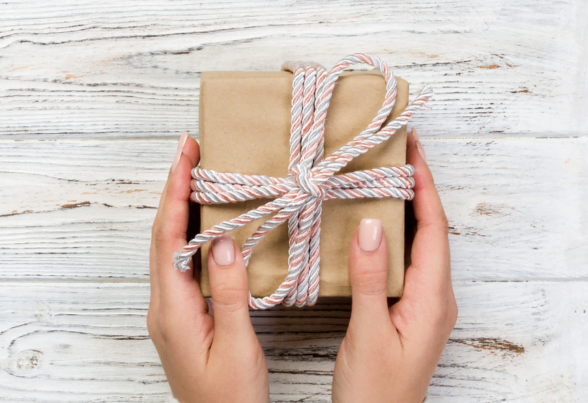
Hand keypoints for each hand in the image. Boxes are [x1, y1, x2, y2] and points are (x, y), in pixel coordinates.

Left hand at [147, 132, 269, 402]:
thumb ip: (229, 294)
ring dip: (179, 210)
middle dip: (174, 190)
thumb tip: (224, 242)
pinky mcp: (180, 319)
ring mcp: (169, 313)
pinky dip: (188, 235)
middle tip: (191, 150)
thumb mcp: (237, 346)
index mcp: (172, 310)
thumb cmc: (229, 399)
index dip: (175, 192)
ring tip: (197, 175)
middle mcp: (163, 307)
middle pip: (162, 236)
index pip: (168, 238)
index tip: (185, 155)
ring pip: (168, 248)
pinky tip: (205, 225)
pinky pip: (178, 264)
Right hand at [332, 128, 457, 401]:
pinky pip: (404, 262)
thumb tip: (369, 226)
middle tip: (394, 153)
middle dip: (416, 188)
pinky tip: (368, 229)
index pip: (433, 230)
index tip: (410, 150)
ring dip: (404, 210)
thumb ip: (370, 279)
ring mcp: (422, 306)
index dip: (423, 186)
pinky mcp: (406, 313)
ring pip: (417, 245)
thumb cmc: (376, 390)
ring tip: (381, 178)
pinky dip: (390, 235)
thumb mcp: (367, 333)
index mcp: (432, 299)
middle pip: (430, 231)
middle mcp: (434, 298)